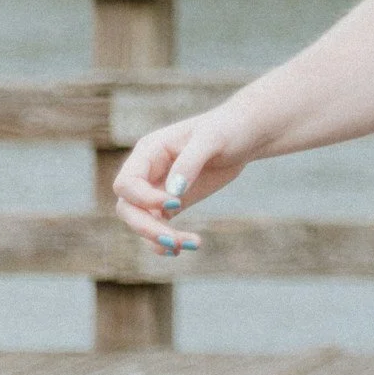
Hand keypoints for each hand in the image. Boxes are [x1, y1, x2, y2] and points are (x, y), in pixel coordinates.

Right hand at [110, 107, 258, 257]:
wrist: (247, 136)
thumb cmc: (228, 128)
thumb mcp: (213, 138)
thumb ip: (190, 161)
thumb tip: (173, 192)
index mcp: (149, 151)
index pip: (126, 183)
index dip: (143, 199)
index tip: (175, 203)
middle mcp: (147, 172)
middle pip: (128, 208)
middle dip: (146, 227)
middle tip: (173, 241)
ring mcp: (157, 189)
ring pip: (141, 222)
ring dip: (159, 239)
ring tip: (191, 245)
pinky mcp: (172, 204)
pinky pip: (159, 226)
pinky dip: (167, 240)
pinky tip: (186, 246)